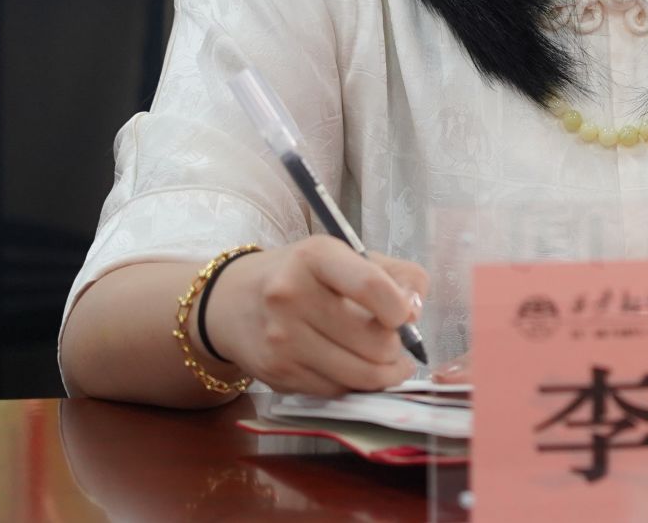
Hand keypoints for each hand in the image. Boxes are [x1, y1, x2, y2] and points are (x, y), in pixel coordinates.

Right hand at [201, 236, 428, 395]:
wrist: (232, 303)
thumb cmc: (303, 276)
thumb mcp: (346, 257)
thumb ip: (396, 276)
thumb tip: (415, 313)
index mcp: (315, 256)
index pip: (370, 285)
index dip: (400, 308)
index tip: (405, 316)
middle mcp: (291, 296)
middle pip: (373, 341)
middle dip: (396, 348)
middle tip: (395, 342)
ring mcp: (281, 339)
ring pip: (359, 374)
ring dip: (383, 373)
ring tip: (388, 363)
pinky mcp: (277, 373)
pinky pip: (336, 390)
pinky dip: (353, 384)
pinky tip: (352, 367)